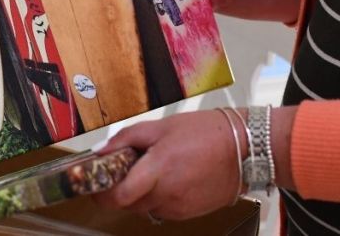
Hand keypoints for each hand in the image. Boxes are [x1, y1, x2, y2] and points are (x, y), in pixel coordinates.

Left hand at [92, 110, 242, 220]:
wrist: (245, 149)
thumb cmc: (205, 133)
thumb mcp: (160, 126)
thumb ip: (127, 139)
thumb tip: (101, 150)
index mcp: (157, 170)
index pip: (119, 196)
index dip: (101, 194)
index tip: (94, 185)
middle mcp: (167, 194)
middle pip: (128, 205)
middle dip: (120, 191)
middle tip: (122, 172)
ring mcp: (180, 207)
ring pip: (146, 209)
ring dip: (140, 195)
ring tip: (150, 172)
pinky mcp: (190, 213)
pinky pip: (163, 210)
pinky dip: (158, 198)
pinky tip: (168, 179)